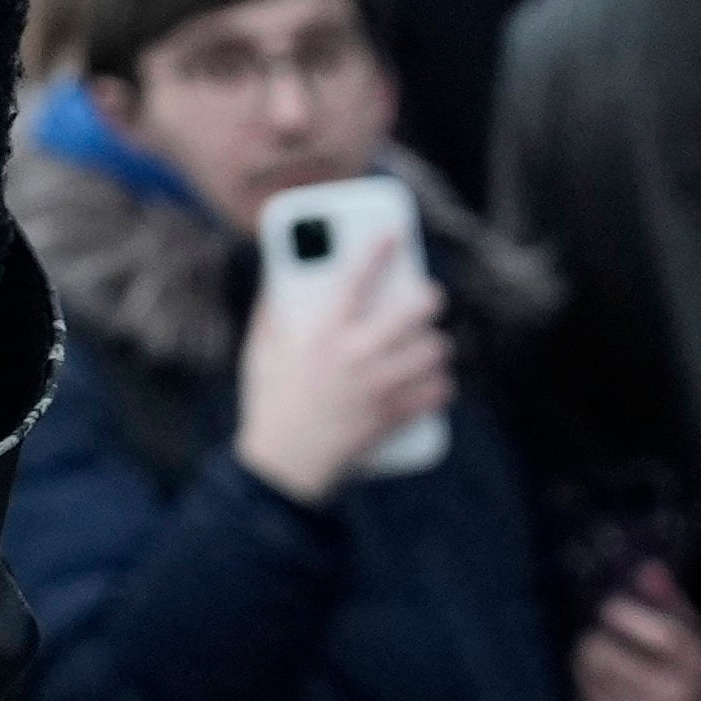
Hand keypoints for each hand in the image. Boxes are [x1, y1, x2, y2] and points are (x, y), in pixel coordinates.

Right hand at [226, 220, 453, 504]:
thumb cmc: (269, 404)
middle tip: (426, 299)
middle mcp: (355, 356)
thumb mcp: (260, 351)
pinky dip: (439, 385)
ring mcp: (379, 387)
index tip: (393, 234)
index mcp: (322, 334)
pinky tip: (434, 382)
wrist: (283, 466)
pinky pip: (438, 391)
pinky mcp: (393, 416)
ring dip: (433, 346)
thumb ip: (271, 310)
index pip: (355, 279)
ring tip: (427, 346)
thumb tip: (279, 276)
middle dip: (427, 298)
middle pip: (414, 310)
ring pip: (434, 350)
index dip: (377, 250)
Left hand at [569, 569, 700, 700]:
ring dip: (586, 661)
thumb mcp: (691, 632)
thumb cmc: (688, 668)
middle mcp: (675, 697)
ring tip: (601, 657)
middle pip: (607, 657)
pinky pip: (586, 699)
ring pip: (589, 677)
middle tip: (601, 636)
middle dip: (596, 638)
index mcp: (696, 665)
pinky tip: (604, 685)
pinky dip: (588, 687)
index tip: (609, 609)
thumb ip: (670, 599)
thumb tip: (648, 568)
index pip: (661, 636)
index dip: (625, 614)